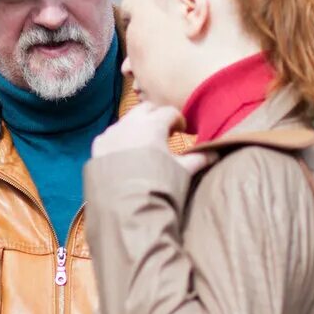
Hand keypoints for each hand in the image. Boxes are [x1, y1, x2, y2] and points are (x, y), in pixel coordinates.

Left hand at [92, 104, 211, 174]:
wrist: (125, 205)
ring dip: (138, 125)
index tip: (181, 131)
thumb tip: (215, 153)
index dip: (178, 120)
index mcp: (153, 124)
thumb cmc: (158, 185)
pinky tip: (126, 152)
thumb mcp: (182, 171)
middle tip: (164, 132)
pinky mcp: (98, 146)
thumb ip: (199, 159)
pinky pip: (111, 134)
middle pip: (146, 109)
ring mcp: (111, 133)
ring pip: (127, 120)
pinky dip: (120, 137)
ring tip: (145, 144)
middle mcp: (130, 123)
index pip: (169, 111)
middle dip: (156, 116)